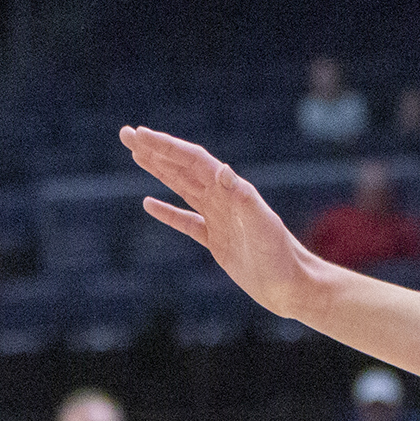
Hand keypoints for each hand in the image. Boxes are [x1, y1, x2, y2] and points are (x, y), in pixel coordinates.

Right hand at [121, 127, 317, 319]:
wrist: (293, 286)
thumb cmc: (281, 256)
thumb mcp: (262, 225)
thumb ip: (242, 197)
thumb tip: (222, 169)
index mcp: (230, 190)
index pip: (192, 161)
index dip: (165, 147)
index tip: (139, 135)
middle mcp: (222, 199)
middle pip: (182, 168)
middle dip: (155, 150)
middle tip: (127, 134)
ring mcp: (218, 219)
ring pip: (182, 188)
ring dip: (159, 171)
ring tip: (136, 155)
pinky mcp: (216, 241)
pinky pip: (186, 221)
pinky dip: (166, 211)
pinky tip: (149, 204)